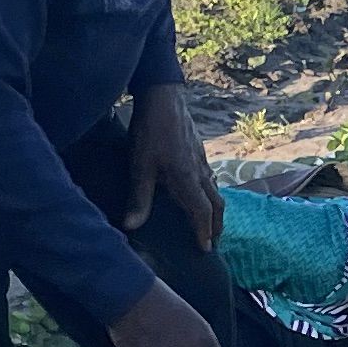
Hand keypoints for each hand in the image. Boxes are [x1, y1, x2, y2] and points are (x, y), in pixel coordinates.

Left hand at [123, 81, 220, 250]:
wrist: (163, 96)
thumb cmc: (150, 131)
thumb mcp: (140, 166)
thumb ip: (139, 198)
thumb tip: (131, 227)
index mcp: (188, 179)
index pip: (202, 212)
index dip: (204, 232)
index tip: (206, 249)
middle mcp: (200, 172)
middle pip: (216, 204)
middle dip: (216, 225)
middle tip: (213, 241)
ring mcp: (202, 159)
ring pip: (215, 189)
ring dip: (215, 209)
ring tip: (210, 221)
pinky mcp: (198, 150)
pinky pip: (210, 177)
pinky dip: (210, 192)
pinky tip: (200, 190)